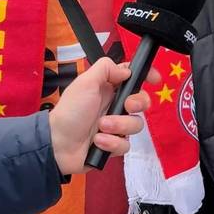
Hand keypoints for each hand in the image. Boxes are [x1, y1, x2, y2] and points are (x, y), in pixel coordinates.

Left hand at [48, 58, 156, 174]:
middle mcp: (115, 105)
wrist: (57, 144)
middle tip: (126, 105)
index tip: (155, 79)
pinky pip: (126, 144)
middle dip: (138, 103)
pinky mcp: (114, 145)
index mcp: (109, 88)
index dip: (147, 76)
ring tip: (101, 127)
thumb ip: (106, 69)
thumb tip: (127, 71)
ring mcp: (116, 126)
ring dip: (119, 125)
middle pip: (142, 102)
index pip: (134, 77)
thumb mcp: (85, 82)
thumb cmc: (70, 111)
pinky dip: (112, 143)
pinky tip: (98, 141)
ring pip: (136, 124)